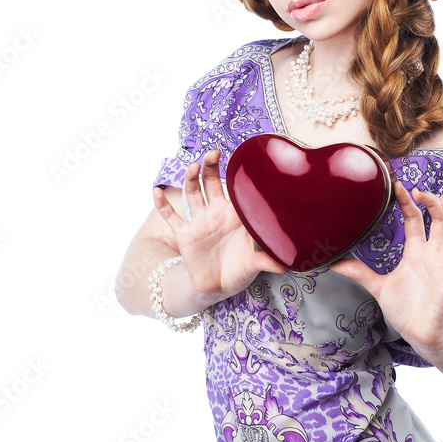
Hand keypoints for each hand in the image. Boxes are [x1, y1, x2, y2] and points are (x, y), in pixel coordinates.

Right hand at [152, 149, 284, 301]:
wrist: (218, 288)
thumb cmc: (239, 271)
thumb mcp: (254, 265)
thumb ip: (266, 261)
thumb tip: (286, 265)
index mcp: (235, 215)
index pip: (234, 189)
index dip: (234, 174)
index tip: (236, 159)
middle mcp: (216, 213)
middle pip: (211, 183)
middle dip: (210, 167)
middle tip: (213, 153)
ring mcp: (199, 222)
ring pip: (193, 193)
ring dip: (191, 179)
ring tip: (193, 167)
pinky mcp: (185, 235)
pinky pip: (171, 217)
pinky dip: (162, 204)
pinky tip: (156, 191)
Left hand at [330, 182, 442, 357]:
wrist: (419, 334)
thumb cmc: (404, 309)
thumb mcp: (377, 286)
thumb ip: (358, 272)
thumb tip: (332, 263)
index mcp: (415, 253)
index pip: (415, 220)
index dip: (408, 203)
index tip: (399, 187)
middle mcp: (432, 256)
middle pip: (437, 222)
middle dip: (432, 204)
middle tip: (420, 191)